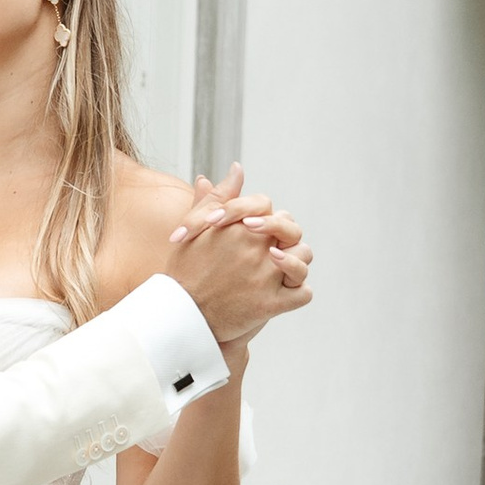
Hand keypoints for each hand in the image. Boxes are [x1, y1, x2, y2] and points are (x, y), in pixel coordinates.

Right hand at [171, 188, 312, 346]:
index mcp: (239, 226)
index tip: (250, 230)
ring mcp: (266, 276)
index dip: (261, 217)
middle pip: (291, 229)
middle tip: (268, 251)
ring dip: (295, 263)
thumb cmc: (184, 272)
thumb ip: (217, 197)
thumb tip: (237, 169)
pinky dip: (298, 293)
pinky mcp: (271, 304)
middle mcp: (256, 247)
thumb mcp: (194, 229)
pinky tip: (282, 294)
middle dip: (284, 236)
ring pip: (303, 258)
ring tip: (276, 271)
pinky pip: (304, 293)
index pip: (267, 206)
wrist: (179, 316)